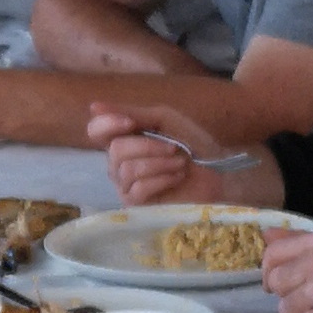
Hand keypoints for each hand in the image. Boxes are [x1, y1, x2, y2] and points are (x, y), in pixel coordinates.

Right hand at [90, 104, 282, 208]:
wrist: (219, 169)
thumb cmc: (194, 144)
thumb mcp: (165, 120)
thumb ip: (132, 113)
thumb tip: (92, 106)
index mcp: (125, 139)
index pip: (96, 131)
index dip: (107, 124)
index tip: (131, 122)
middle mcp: (119, 164)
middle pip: (115, 151)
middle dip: (149, 146)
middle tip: (175, 148)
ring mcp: (126, 187)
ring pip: (127, 170)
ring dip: (160, 163)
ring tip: (180, 163)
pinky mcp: (138, 207)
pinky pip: (137, 190)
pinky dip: (161, 179)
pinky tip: (177, 177)